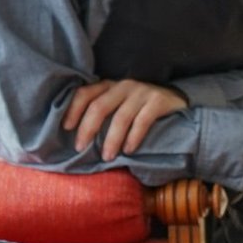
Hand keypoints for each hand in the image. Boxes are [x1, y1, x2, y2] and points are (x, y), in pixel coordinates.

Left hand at [64, 79, 186, 160]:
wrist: (176, 100)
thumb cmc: (140, 107)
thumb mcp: (119, 103)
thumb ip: (103, 110)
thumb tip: (79, 134)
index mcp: (109, 85)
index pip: (85, 93)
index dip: (73, 110)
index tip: (66, 128)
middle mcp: (124, 85)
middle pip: (99, 106)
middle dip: (88, 129)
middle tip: (81, 148)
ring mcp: (142, 92)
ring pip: (121, 117)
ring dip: (111, 139)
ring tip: (107, 157)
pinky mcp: (158, 101)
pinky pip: (142, 121)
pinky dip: (134, 137)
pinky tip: (129, 150)